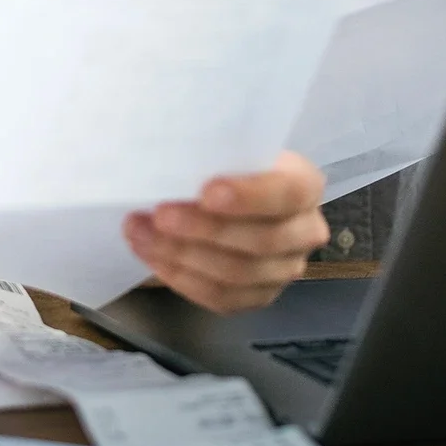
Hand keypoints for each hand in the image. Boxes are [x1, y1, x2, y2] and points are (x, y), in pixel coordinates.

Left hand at [124, 151, 330, 312]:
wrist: (229, 194)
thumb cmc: (225, 163)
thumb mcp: (226, 147)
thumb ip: (212, 154)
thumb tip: (169, 162)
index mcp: (305, 184)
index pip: (289, 193)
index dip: (250, 196)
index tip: (207, 193)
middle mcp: (305, 231)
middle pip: (261, 241)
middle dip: (203, 229)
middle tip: (159, 215)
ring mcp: (284, 269)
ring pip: (237, 274)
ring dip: (182, 255)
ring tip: (141, 233)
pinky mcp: (259, 296)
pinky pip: (222, 297)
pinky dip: (181, 278)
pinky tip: (152, 256)